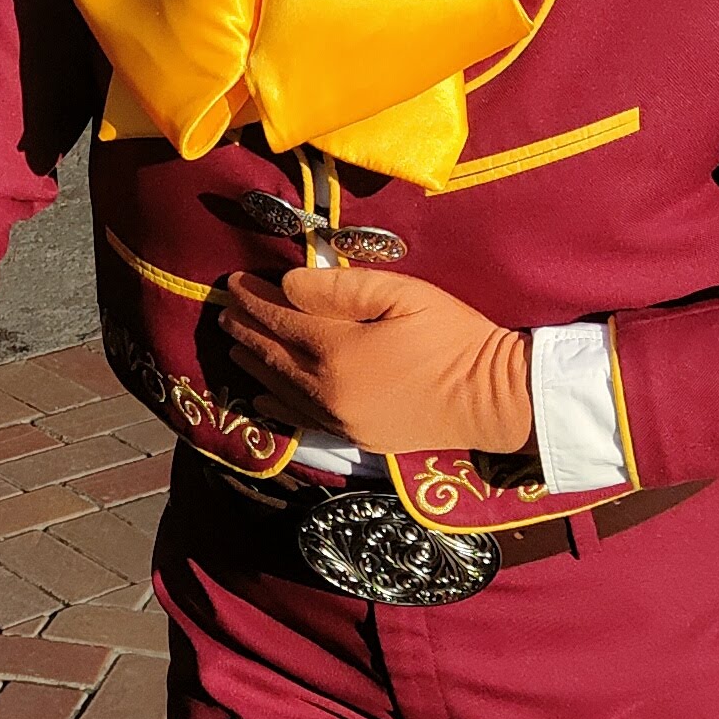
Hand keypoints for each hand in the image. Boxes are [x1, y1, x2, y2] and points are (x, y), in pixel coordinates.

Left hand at [222, 262, 533, 456]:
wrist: (494, 398)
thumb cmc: (453, 336)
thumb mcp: (402, 295)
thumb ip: (340, 288)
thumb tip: (288, 285)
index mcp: (338, 351)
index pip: (280, 319)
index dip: (254, 299)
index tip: (235, 280)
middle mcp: (328, 391)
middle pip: (273, 355)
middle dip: (246, 329)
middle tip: (224, 308)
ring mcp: (340, 420)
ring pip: (281, 388)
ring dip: (254, 364)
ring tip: (234, 344)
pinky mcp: (356, 437)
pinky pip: (302, 420)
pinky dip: (276, 404)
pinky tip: (261, 396)